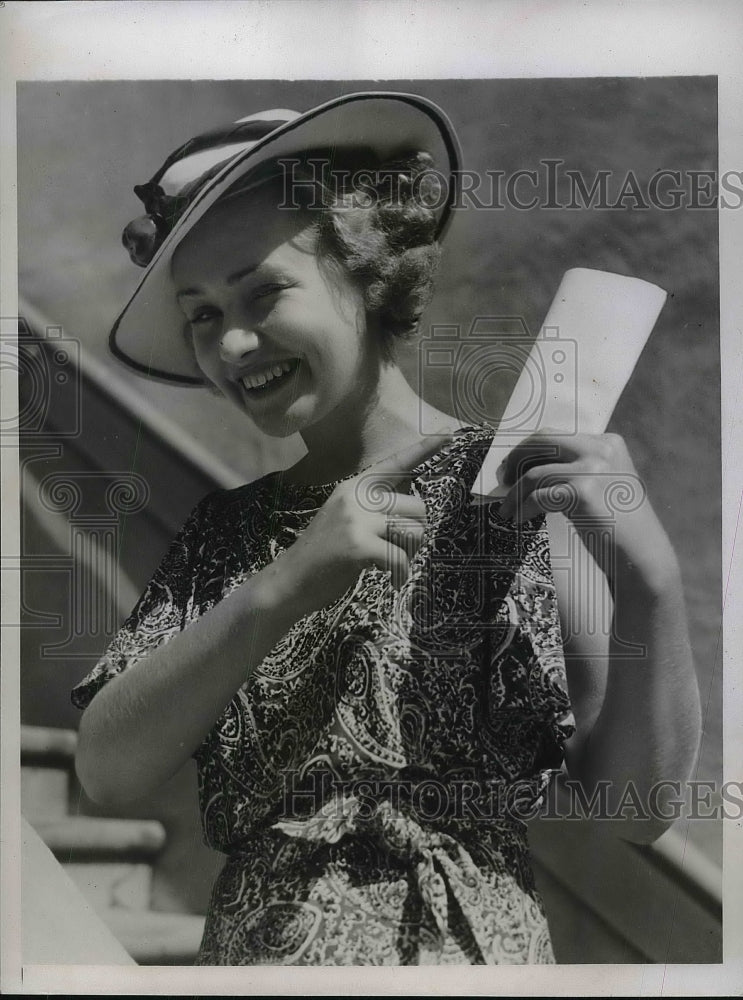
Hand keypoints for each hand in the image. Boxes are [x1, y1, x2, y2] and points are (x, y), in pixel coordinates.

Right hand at [259, 433, 454, 622]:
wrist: (289, 580)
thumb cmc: (324, 553)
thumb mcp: (347, 518)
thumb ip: (376, 504)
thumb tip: (413, 495)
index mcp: (355, 487)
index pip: (396, 464)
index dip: (424, 450)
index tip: (450, 436)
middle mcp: (357, 497)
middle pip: (417, 507)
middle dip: (416, 533)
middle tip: (399, 550)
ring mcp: (357, 520)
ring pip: (414, 531)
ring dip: (410, 554)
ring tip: (391, 564)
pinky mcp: (359, 545)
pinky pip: (400, 556)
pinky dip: (400, 574)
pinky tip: (389, 579)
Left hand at [498, 429, 677, 591]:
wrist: (641, 557)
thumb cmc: (617, 526)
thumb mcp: (604, 484)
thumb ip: (577, 467)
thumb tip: (526, 464)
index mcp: (608, 443)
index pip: (556, 436)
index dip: (528, 450)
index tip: (513, 466)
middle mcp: (602, 449)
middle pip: (542, 441)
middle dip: (516, 459)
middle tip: (503, 479)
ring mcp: (593, 469)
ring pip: (535, 472)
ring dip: (514, 493)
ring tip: (507, 510)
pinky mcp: (583, 492)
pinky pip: (538, 496)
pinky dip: (522, 507)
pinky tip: (518, 519)